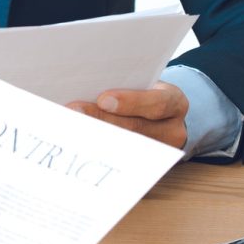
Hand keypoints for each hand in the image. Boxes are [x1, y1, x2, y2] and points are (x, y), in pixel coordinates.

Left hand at [67, 80, 188, 148]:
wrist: (164, 120)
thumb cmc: (146, 94)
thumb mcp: (145, 83)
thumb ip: (124, 81)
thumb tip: (85, 79)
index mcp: (175, 103)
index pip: (158, 103)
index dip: (131, 102)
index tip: (103, 99)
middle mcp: (171, 130)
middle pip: (135, 128)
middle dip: (101, 119)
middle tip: (73, 112)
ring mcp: (158, 152)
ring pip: (125, 146)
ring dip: (93, 136)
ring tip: (69, 127)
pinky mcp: (142, 164)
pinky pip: (118, 159)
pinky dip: (95, 149)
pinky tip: (74, 140)